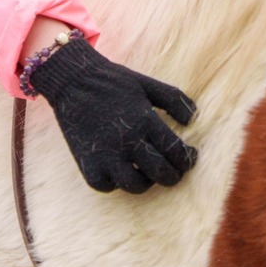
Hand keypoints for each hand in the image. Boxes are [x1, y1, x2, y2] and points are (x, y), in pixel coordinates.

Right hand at [26, 37, 196, 193]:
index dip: (188, 159)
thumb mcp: (147, 84)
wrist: (72, 79)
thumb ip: (174, 99)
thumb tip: (193, 119)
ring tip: (148, 172)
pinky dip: (116, 182)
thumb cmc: (112, 81)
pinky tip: (120, 170)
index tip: (191, 156)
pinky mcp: (87, 164)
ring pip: (136, 185)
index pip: (176, 151)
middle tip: (175, 171)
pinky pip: (107, 186)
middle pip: (161, 173)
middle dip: (174, 175)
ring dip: (147, 181)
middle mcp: (127, 140)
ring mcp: (105, 155)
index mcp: (144, 119)